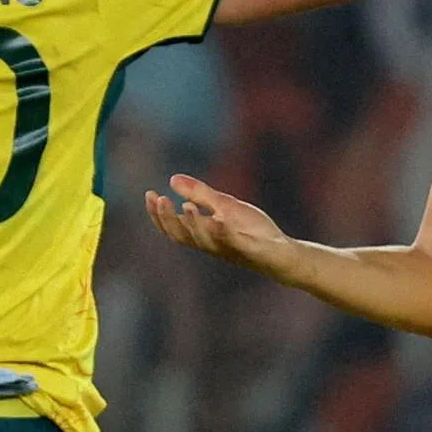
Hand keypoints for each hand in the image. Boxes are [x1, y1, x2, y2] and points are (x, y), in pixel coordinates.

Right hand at [145, 173, 285, 266]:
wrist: (282, 253)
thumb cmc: (252, 231)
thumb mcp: (225, 206)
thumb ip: (200, 194)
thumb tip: (172, 179)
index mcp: (203, 233)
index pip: (174, 226)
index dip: (158, 214)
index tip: (149, 194)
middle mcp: (211, 243)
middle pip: (182, 236)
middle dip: (168, 219)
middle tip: (159, 199)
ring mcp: (229, 248)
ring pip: (204, 240)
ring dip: (193, 224)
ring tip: (185, 205)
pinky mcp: (250, 250)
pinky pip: (235, 242)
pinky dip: (225, 232)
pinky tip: (219, 219)